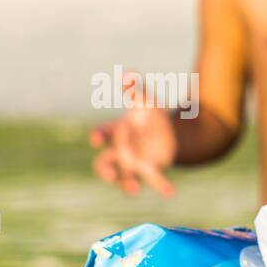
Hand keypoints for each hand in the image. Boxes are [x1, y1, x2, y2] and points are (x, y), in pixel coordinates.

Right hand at [89, 74, 177, 196]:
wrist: (167, 132)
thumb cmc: (150, 115)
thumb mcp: (146, 100)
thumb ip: (136, 88)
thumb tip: (128, 74)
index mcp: (117, 132)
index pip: (103, 134)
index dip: (97, 136)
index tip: (96, 139)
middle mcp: (121, 151)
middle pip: (104, 163)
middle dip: (104, 169)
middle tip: (108, 172)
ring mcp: (134, 164)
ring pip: (124, 178)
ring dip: (126, 185)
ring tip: (134, 189)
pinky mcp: (150, 170)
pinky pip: (154, 181)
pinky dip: (162, 186)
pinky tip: (170, 192)